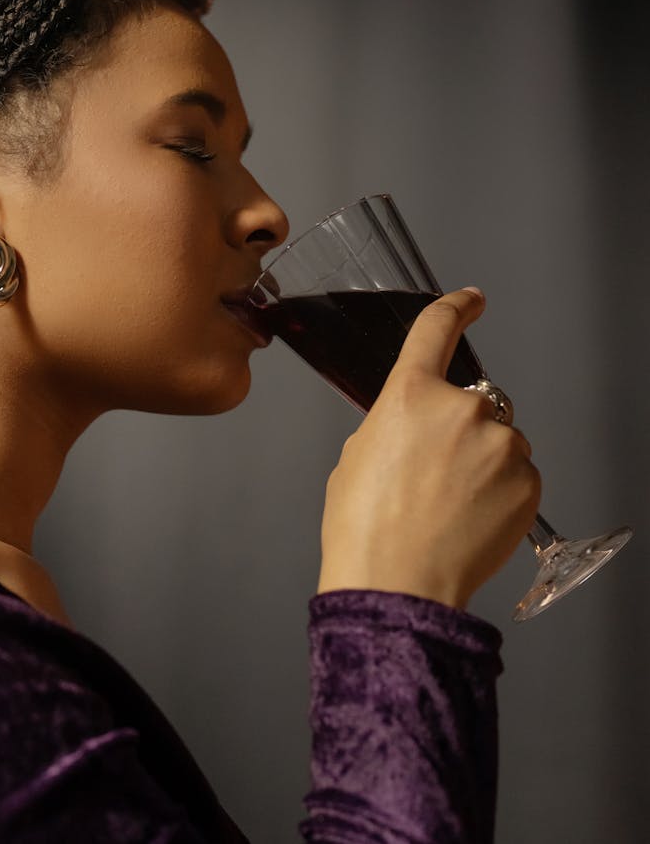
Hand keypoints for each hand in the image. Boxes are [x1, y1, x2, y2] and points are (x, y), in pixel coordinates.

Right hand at [317, 288, 540, 608]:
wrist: (398, 585)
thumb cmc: (365, 528)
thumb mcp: (358, 456)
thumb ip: (393, 424)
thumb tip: (415, 428)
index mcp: (411, 394)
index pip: (437, 328)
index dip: (456, 307)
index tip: (471, 300)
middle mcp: (462, 409)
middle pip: (472, 402)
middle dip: (457, 430)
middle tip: (431, 477)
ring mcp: (501, 445)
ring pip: (498, 440)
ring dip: (481, 462)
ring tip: (448, 507)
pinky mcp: (527, 481)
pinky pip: (517, 473)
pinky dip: (500, 491)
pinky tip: (470, 519)